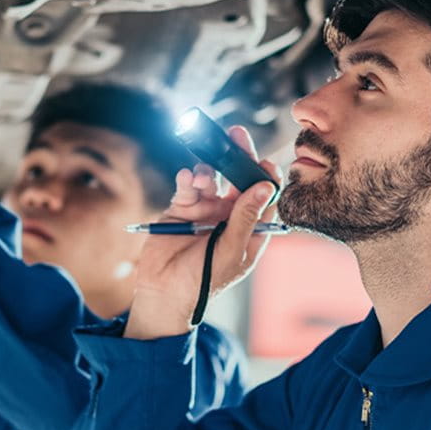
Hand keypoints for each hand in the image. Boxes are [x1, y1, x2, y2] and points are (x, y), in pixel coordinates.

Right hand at [123, 126, 280, 339]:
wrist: (163, 295)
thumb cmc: (204, 282)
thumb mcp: (230, 250)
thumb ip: (246, 217)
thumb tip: (265, 186)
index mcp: (250, 230)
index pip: (265, 197)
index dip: (266, 177)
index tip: (265, 161)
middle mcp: (230, 217)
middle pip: (239, 180)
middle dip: (239, 158)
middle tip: (236, 135)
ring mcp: (205, 212)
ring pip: (211, 179)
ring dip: (207, 171)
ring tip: (200, 176)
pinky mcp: (181, 209)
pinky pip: (187, 186)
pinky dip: (187, 178)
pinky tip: (186, 178)